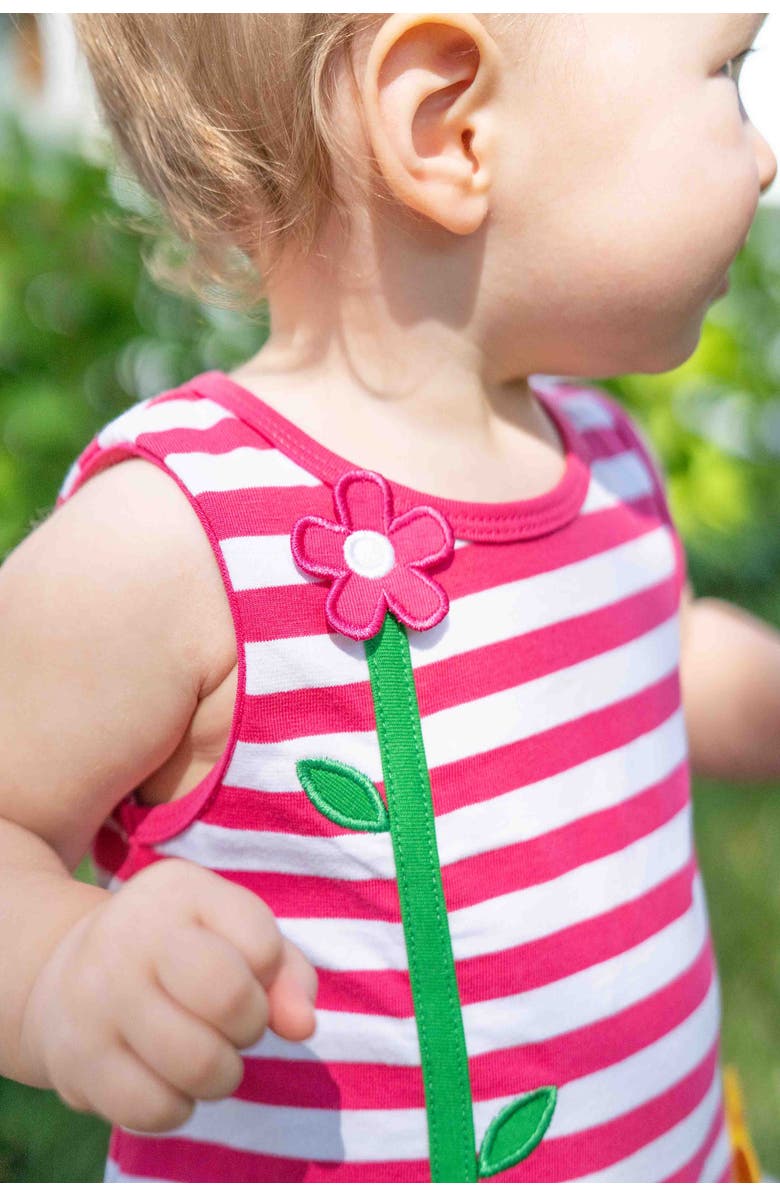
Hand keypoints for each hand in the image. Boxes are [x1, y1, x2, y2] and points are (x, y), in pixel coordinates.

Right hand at [18, 858, 316, 1132]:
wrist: (71, 974)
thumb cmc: (182, 953)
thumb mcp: (236, 935)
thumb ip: (287, 972)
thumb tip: (301, 1026)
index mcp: (178, 890)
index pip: (262, 947)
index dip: (268, 976)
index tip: (245, 973)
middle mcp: (130, 934)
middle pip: (229, 1002)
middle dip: (249, 1026)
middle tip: (230, 1023)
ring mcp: (97, 997)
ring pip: (199, 1066)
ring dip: (221, 1075)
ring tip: (204, 1055)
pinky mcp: (77, 1060)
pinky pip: (156, 1110)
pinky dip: (178, 1106)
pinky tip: (166, 1080)